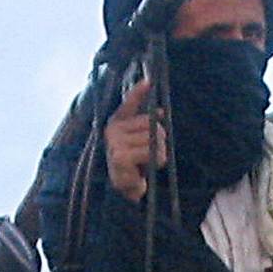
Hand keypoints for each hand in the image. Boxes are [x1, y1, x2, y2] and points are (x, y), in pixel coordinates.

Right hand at [104, 79, 166, 202]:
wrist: (124, 190)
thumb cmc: (133, 164)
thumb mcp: (141, 142)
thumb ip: (147, 125)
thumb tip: (160, 112)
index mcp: (117, 122)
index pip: (129, 103)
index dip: (139, 91)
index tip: (149, 81)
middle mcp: (113, 130)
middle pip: (151, 124)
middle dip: (159, 139)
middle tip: (151, 154)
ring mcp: (115, 142)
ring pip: (153, 139)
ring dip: (159, 153)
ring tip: (148, 162)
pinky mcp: (120, 156)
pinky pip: (150, 152)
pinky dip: (156, 161)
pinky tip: (144, 169)